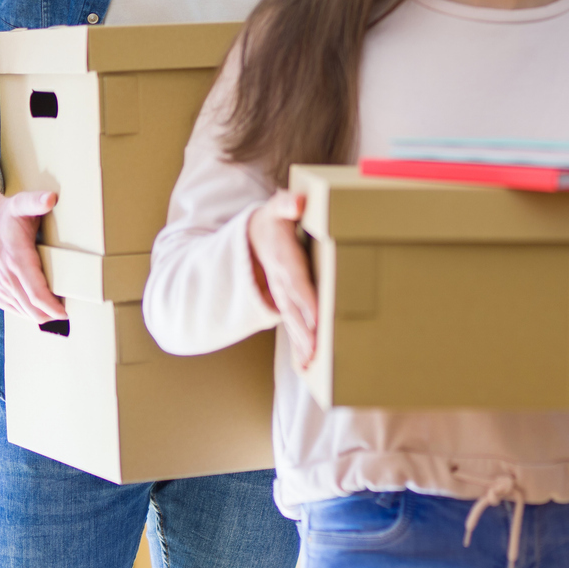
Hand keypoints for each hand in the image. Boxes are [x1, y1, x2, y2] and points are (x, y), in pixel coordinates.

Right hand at [0, 169, 63, 321]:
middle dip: (50, 315)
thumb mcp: (21, 203)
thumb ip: (36, 201)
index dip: (51, 306)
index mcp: (16, 258)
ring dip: (39, 316)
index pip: (35, 292)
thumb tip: (51, 198)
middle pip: (30, 307)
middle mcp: (6, 275)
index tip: (66, 312)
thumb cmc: (6, 214)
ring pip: (20, 310)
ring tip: (58, 315)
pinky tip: (38, 313)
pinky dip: (25, 313)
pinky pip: (10, 307)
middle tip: (69, 315)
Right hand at [247, 190, 316, 367]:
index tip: (316, 317)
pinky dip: (298, 344)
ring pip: (291, 321)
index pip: (295, 280)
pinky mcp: (284, 303)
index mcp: (282, 257)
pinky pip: (292, 324)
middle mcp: (280, 280)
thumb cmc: (274, 221)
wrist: (252, 236)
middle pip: (293, 308)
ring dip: (300, 343)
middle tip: (315, 352)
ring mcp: (280, 294)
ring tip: (311, 362)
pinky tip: (307, 364)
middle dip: (303, 330)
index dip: (305, 298)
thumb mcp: (276, 206)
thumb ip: (286, 204)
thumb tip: (296, 203)